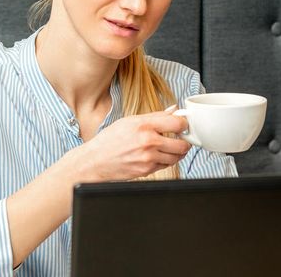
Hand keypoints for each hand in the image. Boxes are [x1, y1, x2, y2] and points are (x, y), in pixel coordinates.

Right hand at [74, 106, 191, 181]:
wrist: (95, 161)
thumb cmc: (109, 140)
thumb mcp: (130, 121)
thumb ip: (155, 116)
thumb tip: (173, 110)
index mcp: (144, 126)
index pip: (177, 123)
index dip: (184, 124)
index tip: (183, 124)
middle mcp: (148, 142)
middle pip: (182, 144)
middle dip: (184, 141)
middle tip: (181, 138)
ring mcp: (148, 158)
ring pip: (176, 157)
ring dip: (177, 153)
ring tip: (170, 147)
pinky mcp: (147, 171)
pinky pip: (166, 165)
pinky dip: (166, 161)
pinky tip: (158, 155)